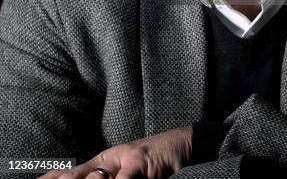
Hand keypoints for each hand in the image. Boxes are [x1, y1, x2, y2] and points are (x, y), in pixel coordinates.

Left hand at [39, 127, 192, 178]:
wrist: (181, 143)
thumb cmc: (154, 162)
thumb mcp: (127, 171)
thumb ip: (110, 177)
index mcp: (105, 161)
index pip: (73, 173)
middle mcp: (111, 158)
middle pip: (80, 176)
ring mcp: (125, 158)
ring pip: (98, 178)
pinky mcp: (140, 161)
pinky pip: (124, 178)